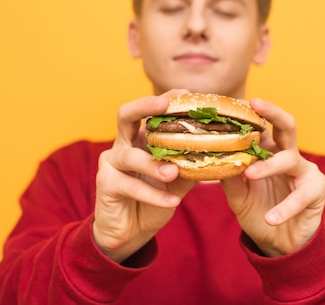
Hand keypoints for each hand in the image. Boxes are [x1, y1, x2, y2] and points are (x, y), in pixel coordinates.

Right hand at [93, 89, 196, 262]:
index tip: (185, 93)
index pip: (150, 112)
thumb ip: (191, 164)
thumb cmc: (153, 200)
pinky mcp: (104, 183)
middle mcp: (123, 145)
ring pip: (131, 156)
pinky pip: (131, 186)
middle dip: (145, 106)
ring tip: (174, 172)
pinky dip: (154, 194)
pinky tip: (173, 201)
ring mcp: (111, 162)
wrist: (130, 232)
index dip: (165, 99)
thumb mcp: (178, 181)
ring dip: (153, 164)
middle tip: (165, 105)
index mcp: (140, 139)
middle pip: (126, 115)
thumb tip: (220, 152)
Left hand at [220, 97, 324, 256]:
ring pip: (289, 159)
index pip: (262, 126)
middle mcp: (289, 155)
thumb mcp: (238, 196)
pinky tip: (271, 218)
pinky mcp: (317, 189)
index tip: (233, 103)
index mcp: (269, 152)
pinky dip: (285, 207)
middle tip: (255, 104)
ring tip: (250, 174)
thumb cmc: (258, 212)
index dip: (250, 114)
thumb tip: (214, 159)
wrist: (280, 243)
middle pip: (287, 125)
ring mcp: (305, 170)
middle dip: (273, 112)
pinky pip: (301, 195)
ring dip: (269, 166)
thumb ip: (230, 178)